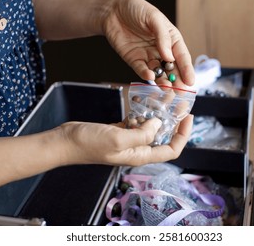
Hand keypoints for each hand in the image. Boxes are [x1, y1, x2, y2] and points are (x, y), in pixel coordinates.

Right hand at [58, 114, 192, 166]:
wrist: (65, 142)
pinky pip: (136, 121)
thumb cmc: (88, 144)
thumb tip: (159, 124)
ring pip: (150, 127)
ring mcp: (128, 140)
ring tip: (164, 97)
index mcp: (140, 155)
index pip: (171, 150)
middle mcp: (137, 149)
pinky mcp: (119, 131)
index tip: (188, 117)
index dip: (183, 135)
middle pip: (163, 136)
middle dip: (173, 120)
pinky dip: (141, 111)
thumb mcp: (118, 139)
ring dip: (158, 113)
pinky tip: (143, 101)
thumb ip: (142, 133)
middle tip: (178, 103)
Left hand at [102, 0, 194, 88]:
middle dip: (177, 80)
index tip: (191, 81)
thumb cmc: (136, 9)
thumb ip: (162, 36)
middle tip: (181, 91)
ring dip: (163, 81)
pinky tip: (151, 77)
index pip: (182, 56)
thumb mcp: (153, 17)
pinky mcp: (135, 61)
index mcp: (171, 38)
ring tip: (167, 88)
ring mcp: (148, 56)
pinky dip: (146, 75)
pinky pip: (142, 70)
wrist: (112, 11)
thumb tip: (169, 56)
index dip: (187, 69)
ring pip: (158, 72)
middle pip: (172, 68)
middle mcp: (162, 50)